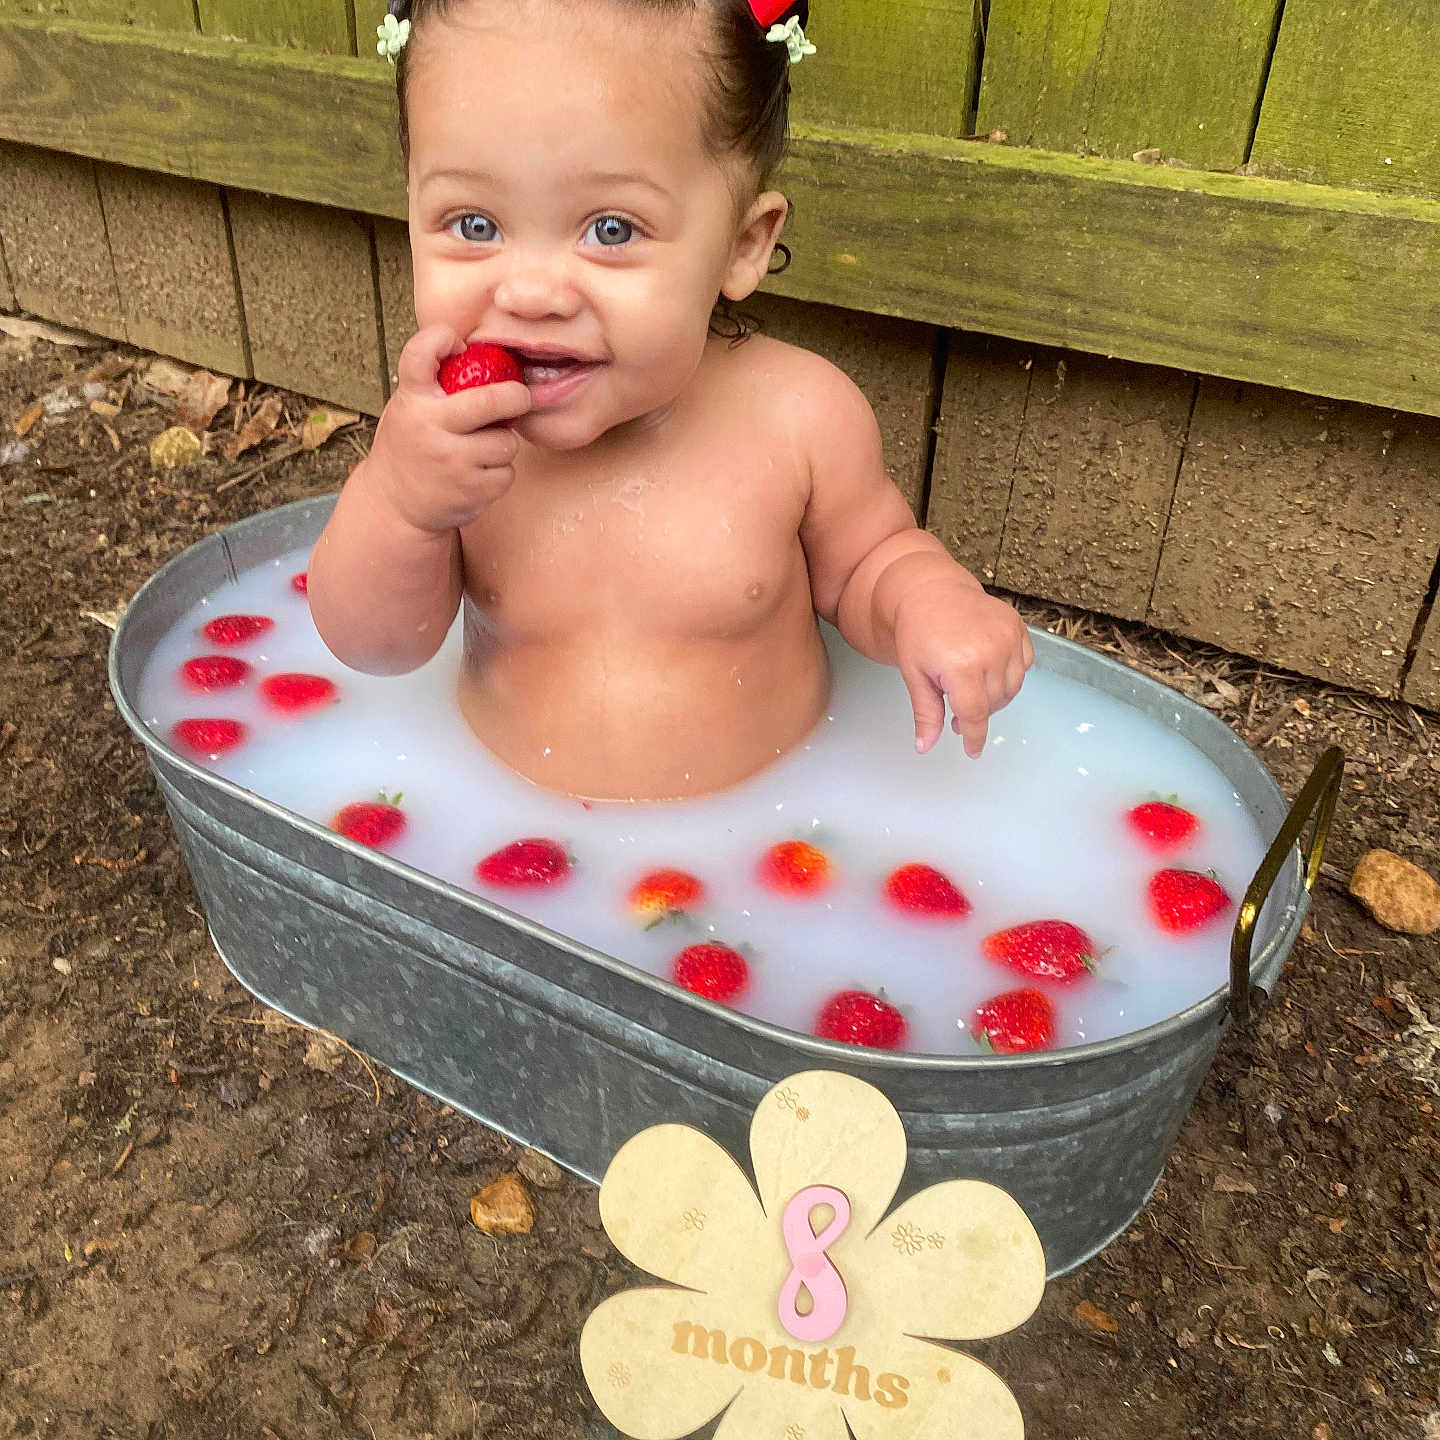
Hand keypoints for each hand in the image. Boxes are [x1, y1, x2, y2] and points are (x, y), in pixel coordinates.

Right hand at [363, 325, 532, 532]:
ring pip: (506, 442)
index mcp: (413, 400)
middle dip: (516, 396)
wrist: (394, 505)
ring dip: (502, 444)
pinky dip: (500, 472)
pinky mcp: (471, 490)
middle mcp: (430, 427)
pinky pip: (507, 473)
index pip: (421, 353)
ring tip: (482, 449)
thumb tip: (488, 356)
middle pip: (492, 400)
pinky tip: (479, 473)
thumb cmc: (411, 446)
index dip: (442, 338)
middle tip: (520, 397)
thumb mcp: (409, 409)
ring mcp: (452, 461)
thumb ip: (436, 386)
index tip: (457, 345)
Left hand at [892, 578, 1033, 758]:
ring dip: (994, 695)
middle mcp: (991, 651)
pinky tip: (988, 669)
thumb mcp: (915, 676)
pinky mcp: (1018, 626)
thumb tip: (926, 746)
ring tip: (970, 686)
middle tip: (956, 708)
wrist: (930, 591)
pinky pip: (1024, 664)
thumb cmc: (918, 632)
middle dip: (977, 713)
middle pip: (994, 703)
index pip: (976, 715)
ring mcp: (1008, 637)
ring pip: (1012, 687)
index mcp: (962, 666)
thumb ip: (926, 713)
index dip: (975, 737)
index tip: (972, 750)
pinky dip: (1010, 673)